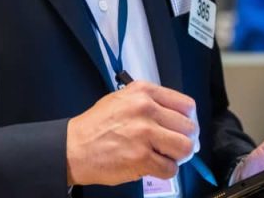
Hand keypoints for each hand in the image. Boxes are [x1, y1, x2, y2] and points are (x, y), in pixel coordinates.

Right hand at [66, 81, 198, 186]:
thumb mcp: (122, 99)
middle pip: (189, 128)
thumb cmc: (96, 126)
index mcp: (142, 92)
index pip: (186, 105)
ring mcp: (143, 133)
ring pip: (184, 148)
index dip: (189, 120)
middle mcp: (145, 109)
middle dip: (185, 140)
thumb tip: (179, 119)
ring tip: (164, 156)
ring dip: (177, 156)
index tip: (184, 129)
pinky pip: (171, 169)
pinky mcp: (141, 158)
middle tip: (174, 147)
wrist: (73, 148)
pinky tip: (151, 165)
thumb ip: (150, 103)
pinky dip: (164, 171)